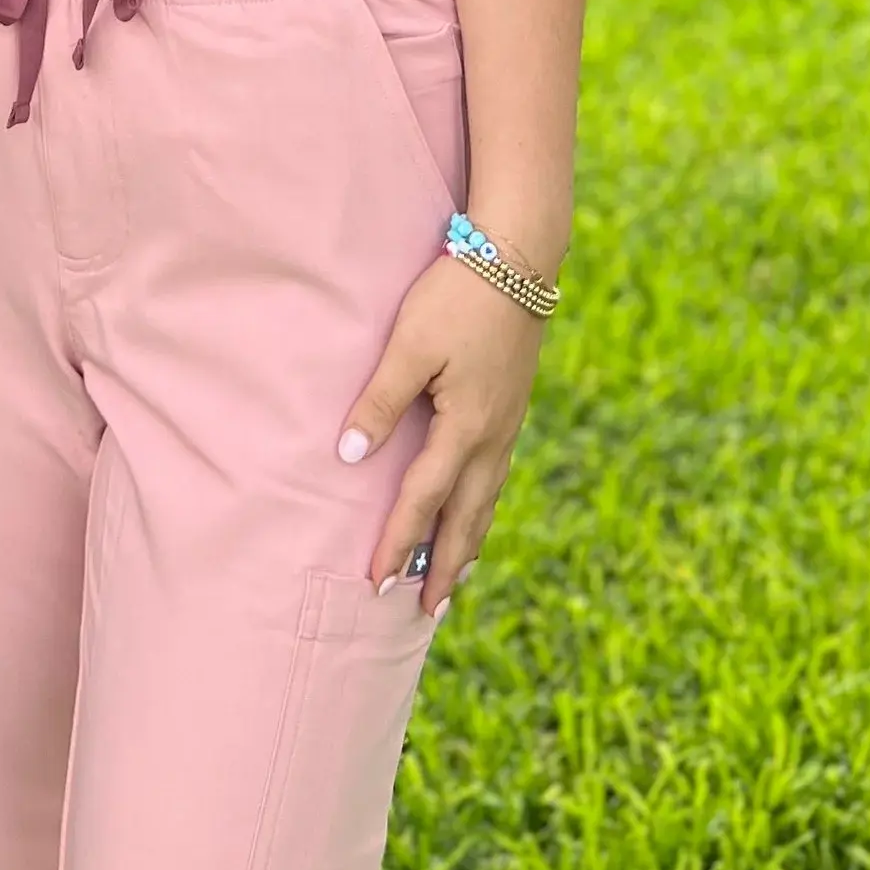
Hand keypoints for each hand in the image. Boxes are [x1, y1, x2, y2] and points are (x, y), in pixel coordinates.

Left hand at [337, 252, 547, 617]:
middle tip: (426, 610)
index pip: (424, 501)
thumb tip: (351, 458)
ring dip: (467, 542)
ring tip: (452, 579)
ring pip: (486, 500)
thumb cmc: (456, 296)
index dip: (399, 543)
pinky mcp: (512, 407)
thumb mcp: (409, 345)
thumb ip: (379, 402)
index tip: (377, 583)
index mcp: (466, 428)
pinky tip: (474, 509)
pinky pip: (495, 475)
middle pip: (466, 518)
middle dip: (444, 566)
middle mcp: (494, 438)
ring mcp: (508, 424)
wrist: (518, 259)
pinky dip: (481, 507)